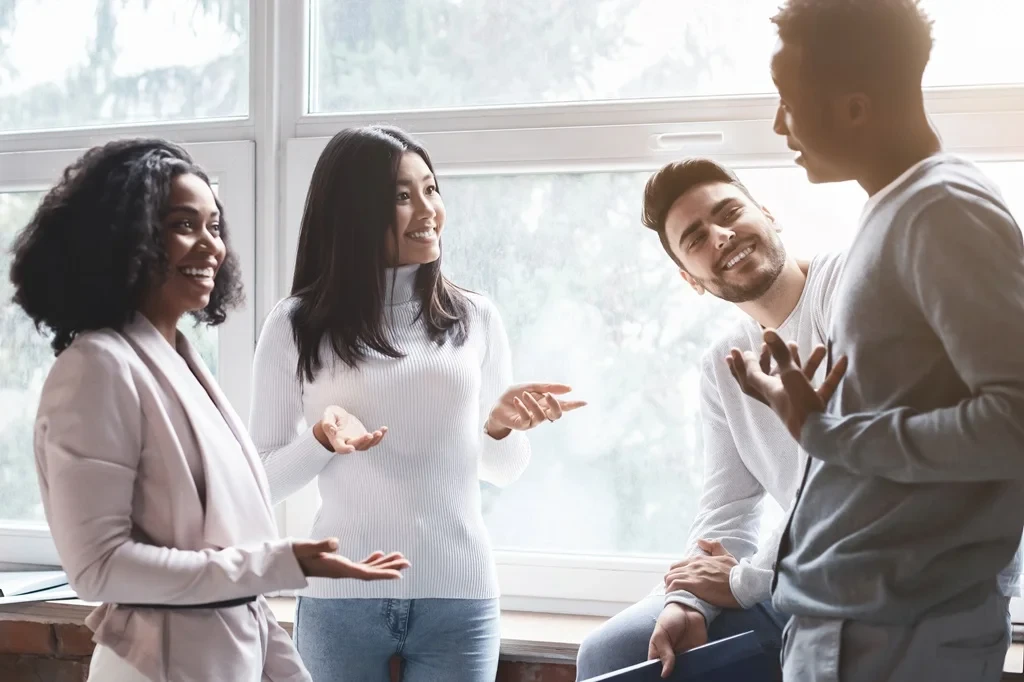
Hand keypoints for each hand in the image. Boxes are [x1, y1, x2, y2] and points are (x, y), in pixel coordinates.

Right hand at [292, 538, 409, 580]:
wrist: (284, 562)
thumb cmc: (294, 554)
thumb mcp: (306, 547)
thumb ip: (320, 545)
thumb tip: (336, 543)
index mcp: (338, 568)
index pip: (365, 573)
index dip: (382, 574)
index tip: (399, 575)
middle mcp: (342, 571)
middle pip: (370, 572)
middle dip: (389, 568)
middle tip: (408, 563)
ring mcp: (341, 569)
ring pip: (367, 569)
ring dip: (384, 564)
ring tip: (400, 558)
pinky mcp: (338, 565)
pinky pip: (359, 565)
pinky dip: (371, 560)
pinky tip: (379, 554)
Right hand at [314, 405, 386, 453]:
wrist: (338, 419)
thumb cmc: (332, 417)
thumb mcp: (328, 416)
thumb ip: (328, 423)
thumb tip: (332, 430)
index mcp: (336, 440)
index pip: (340, 448)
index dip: (345, 450)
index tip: (351, 449)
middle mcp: (347, 443)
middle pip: (356, 446)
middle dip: (363, 441)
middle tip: (369, 435)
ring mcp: (357, 442)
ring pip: (366, 445)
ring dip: (374, 440)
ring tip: (379, 432)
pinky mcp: (364, 438)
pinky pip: (373, 441)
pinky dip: (379, 436)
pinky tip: (384, 429)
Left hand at [484, 382, 586, 438]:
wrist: (497, 404)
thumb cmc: (515, 395)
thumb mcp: (532, 386)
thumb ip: (548, 387)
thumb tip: (569, 388)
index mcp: (546, 404)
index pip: (563, 405)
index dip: (574, 405)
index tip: (584, 402)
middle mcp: (542, 413)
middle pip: (557, 414)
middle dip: (555, 404)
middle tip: (547, 395)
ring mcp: (533, 421)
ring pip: (541, 416)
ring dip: (533, 403)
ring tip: (524, 394)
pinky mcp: (522, 425)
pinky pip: (527, 419)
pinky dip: (522, 408)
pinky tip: (516, 400)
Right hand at [648, 603, 707, 677]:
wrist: (689, 608)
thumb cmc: (670, 619)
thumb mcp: (661, 634)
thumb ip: (664, 653)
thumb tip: (664, 674)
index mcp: (658, 654)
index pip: (655, 669)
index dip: (657, 676)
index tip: (662, 681)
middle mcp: (671, 658)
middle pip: (671, 674)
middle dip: (673, 678)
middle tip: (676, 681)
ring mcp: (684, 657)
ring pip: (684, 672)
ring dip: (685, 676)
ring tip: (686, 678)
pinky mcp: (697, 654)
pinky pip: (697, 665)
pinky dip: (697, 670)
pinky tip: (696, 673)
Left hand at [663, 539, 739, 607]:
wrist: (743, 584)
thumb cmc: (736, 572)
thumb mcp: (726, 556)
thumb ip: (714, 547)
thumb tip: (700, 541)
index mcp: (699, 559)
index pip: (678, 565)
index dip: (676, 575)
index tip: (679, 583)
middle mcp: (693, 565)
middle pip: (672, 572)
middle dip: (670, 581)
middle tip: (675, 592)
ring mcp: (693, 574)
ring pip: (670, 578)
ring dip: (669, 587)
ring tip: (674, 596)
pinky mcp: (694, 585)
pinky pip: (674, 585)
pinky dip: (672, 591)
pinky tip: (675, 597)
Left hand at [726, 330, 846, 439]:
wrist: (820, 435)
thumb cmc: (799, 405)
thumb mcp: (789, 375)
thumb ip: (780, 354)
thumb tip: (767, 331)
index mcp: (770, 390)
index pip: (751, 376)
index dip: (744, 363)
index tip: (735, 351)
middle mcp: (780, 396)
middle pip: (768, 379)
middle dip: (763, 363)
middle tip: (760, 348)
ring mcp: (799, 402)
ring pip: (797, 379)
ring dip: (799, 362)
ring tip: (798, 344)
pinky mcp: (817, 406)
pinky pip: (823, 387)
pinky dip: (832, 374)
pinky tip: (843, 360)